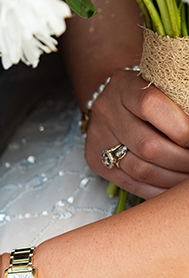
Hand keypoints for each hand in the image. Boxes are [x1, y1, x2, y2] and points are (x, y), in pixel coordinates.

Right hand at [85, 68, 188, 198]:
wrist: (113, 102)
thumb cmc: (145, 94)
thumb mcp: (160, 88)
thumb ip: (178, 105)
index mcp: (123, 87)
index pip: (151, 106)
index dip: (181, 127)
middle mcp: (106, 112)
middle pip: (147, 145)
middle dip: (182, 160)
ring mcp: (99, 140)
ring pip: (141, 170)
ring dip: (173, 178)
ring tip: (188, 177)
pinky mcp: (97, 162)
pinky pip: (132, 184)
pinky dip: (158, 190)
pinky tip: (173, 187)